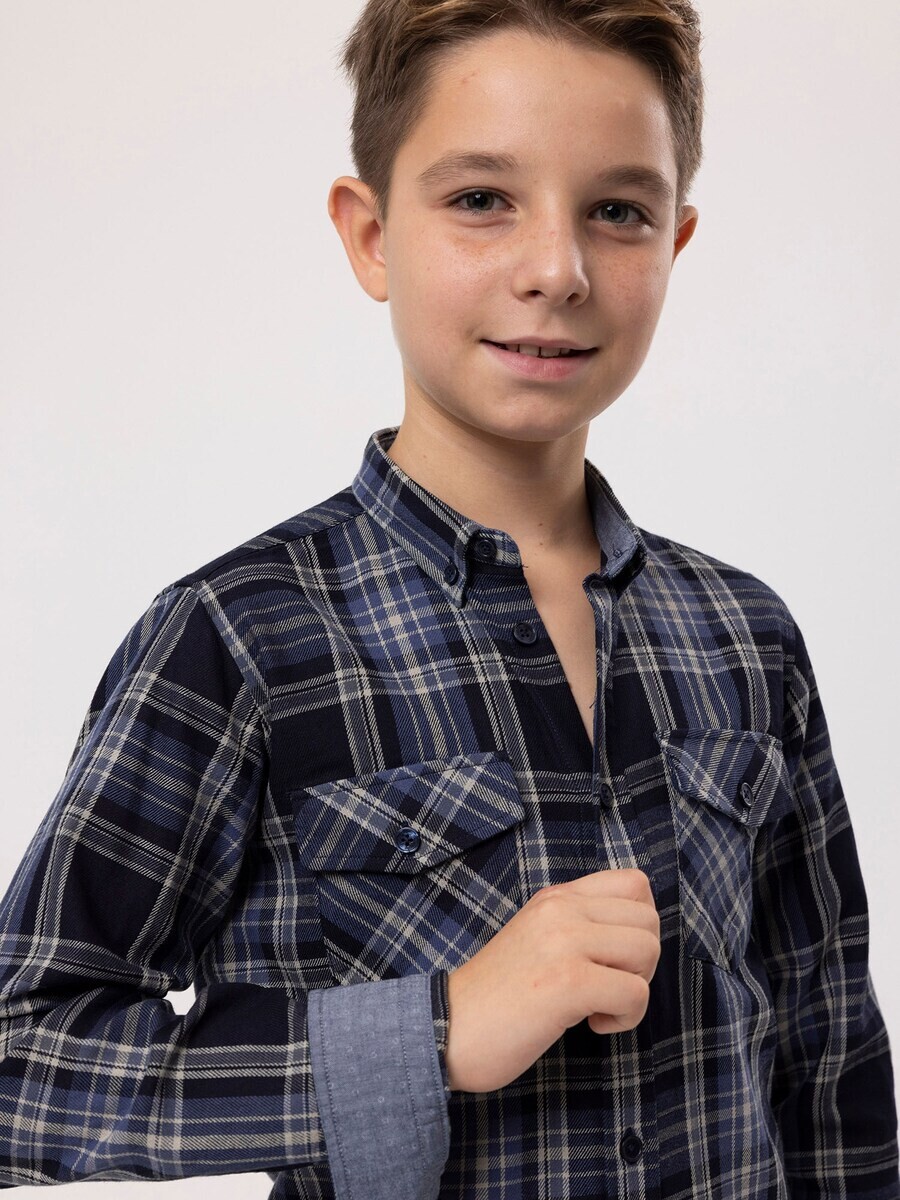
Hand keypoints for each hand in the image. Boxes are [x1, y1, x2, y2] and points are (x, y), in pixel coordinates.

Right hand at [444, 868, 659, 1093]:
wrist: (448, 1027)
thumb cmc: (498, 996)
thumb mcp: (537, 938)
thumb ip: (577, 925)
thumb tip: (635, 937)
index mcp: (556, 898)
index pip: (635, 883)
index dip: (640, 924)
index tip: (614, 957)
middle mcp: (562, 909)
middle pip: (649, 919)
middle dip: (642, 963)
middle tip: (608, 987)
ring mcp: (564, 942)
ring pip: (647, 950)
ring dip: (635, 989)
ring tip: (598, 1005)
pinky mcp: (568, 982)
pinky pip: (635, 993)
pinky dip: (625, 1018)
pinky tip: (592, 1024)